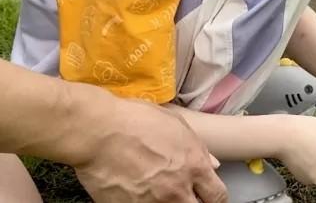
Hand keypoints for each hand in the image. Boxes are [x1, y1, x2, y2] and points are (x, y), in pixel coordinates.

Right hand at [72, 93, 226, 202]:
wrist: (97, 131)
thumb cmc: (135, 121)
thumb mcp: (176, 125)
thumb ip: (198, 149)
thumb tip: (212, 164)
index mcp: (194, 166)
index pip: (218, 196)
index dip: (213, 197)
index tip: (207, 195)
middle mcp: (177, 190)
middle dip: (195, 202)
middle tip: (186, 195)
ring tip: (160, 193)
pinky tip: (140, 194)